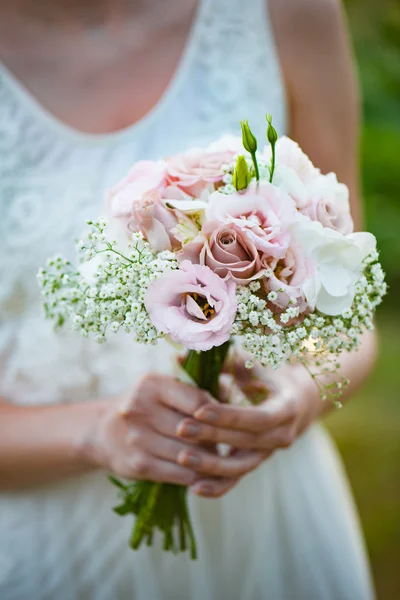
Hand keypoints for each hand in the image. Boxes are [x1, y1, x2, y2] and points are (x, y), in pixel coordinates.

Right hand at [79, 373, 262, 486]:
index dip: (216, 412)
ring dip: (209, 459)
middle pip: (195, 429)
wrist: (101, 432)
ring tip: (219, 456)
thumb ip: (192, 391)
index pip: (198, 401)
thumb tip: (230, 400)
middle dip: (216, 438)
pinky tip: (204, 472)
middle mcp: (140, 409)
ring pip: (191, 454)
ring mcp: (137, 438)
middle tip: (230, 442)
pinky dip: (196, 475)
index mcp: (151, 385)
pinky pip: (180, 474)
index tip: (225, 418)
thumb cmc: (144, 406)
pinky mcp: (138, 465)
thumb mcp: (160, 388)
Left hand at [177, 356, 322, 497]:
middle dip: (212, 435)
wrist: (291, 401)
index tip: (199, 409)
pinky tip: (194, 488)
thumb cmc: (263, 374)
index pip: (258, 417)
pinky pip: (236, 480)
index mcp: (286, 408)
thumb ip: (221, 360)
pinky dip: (217, 486)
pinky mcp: (254, 464)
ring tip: (182, 458)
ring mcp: (268, 454)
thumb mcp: (250, 363)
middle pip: (246, 441)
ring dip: (211, 464)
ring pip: (241, 466)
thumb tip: (183, 357)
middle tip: (181, 429)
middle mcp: (282, 435)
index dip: (229, 415)